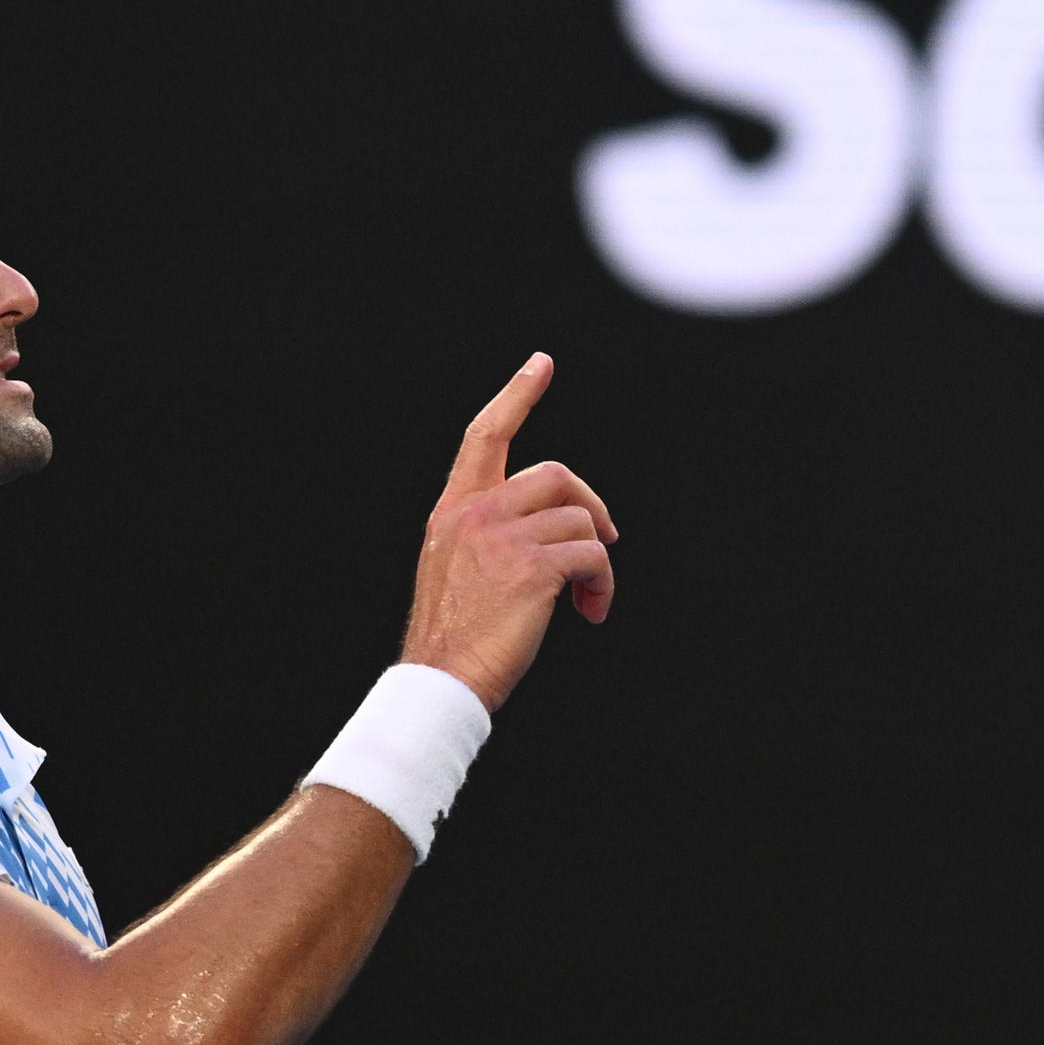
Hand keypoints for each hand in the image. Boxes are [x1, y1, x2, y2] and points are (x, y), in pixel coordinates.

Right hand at [398, 353, 614, 712]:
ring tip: (585, 601)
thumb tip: (551, 527)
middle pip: (557, 475)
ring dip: (596, 563)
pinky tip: (590, 612)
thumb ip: (488, 534)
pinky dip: (602, 585)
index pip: (486, 435)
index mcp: (454, 509)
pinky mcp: (533, 566)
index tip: (541, 364)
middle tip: (604, 543)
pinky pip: (592, 556)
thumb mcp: (454, 568)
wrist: (440, 680)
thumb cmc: (453, 637)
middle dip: (590, 507)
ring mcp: (503, 536)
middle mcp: (476, 512)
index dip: (517, 396)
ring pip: (580, 522)